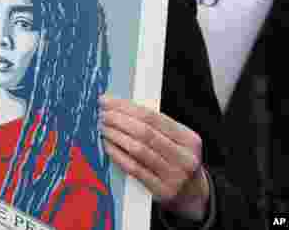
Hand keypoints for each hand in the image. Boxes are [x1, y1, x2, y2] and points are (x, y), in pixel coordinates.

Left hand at [99, 96, 209, 220]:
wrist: (192, 192)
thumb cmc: (176, 159)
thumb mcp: (175, 139)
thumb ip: (153, 124)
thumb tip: (117, 106)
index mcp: (189, 139)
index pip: (152, 116)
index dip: (125, 107)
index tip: (106, 102)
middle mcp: (185, 158)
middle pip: (144, 132)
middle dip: (118, 120)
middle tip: (102, 115)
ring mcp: (174, 176)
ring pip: (138, 150)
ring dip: (116, 136)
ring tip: (103, 128)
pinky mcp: (162, 190)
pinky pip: (134, 168)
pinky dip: (118, 155)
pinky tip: (108, 146)